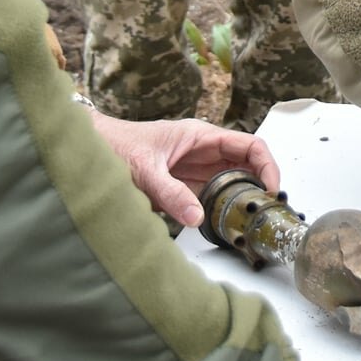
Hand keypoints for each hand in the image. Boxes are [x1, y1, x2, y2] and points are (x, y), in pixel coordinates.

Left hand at [87, 111, 279, 227]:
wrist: (90, 151)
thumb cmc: (115, 146)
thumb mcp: (144, 169)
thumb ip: (170, 193)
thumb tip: (196, 217)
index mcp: (201, 136)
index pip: (249, 145)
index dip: (267, 165)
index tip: (271, 188)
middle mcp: (203, 152)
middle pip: (246, 166)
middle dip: (260, 185)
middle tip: (265, 211)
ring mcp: (194, 170)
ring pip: (232, 183)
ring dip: (243, 200)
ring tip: (250, 220)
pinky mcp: (183, 187)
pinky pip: (212, 198)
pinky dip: (222, 210)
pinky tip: (224, 224)